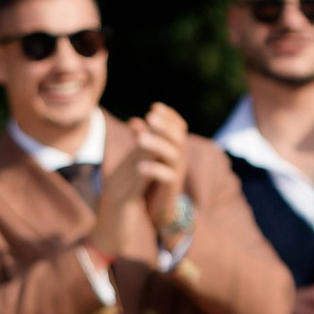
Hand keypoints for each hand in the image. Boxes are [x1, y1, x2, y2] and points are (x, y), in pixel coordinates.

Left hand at [130, 103, 191, 228]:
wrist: (162, 207)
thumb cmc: (155, 178)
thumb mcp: (150, 156)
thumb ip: (144, 139)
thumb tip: (134, 121)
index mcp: (175, 148)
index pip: (179, 126)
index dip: (169, 116)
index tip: (154, 107)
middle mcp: (180, 157)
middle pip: (178, 137)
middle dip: (164, 125)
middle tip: (150, 116)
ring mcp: (177, 172)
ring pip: (172, 154)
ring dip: (157, 144)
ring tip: (139, 139)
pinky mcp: (171, 187)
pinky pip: (166, 176)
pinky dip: (154, 169)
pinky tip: (139, 166)